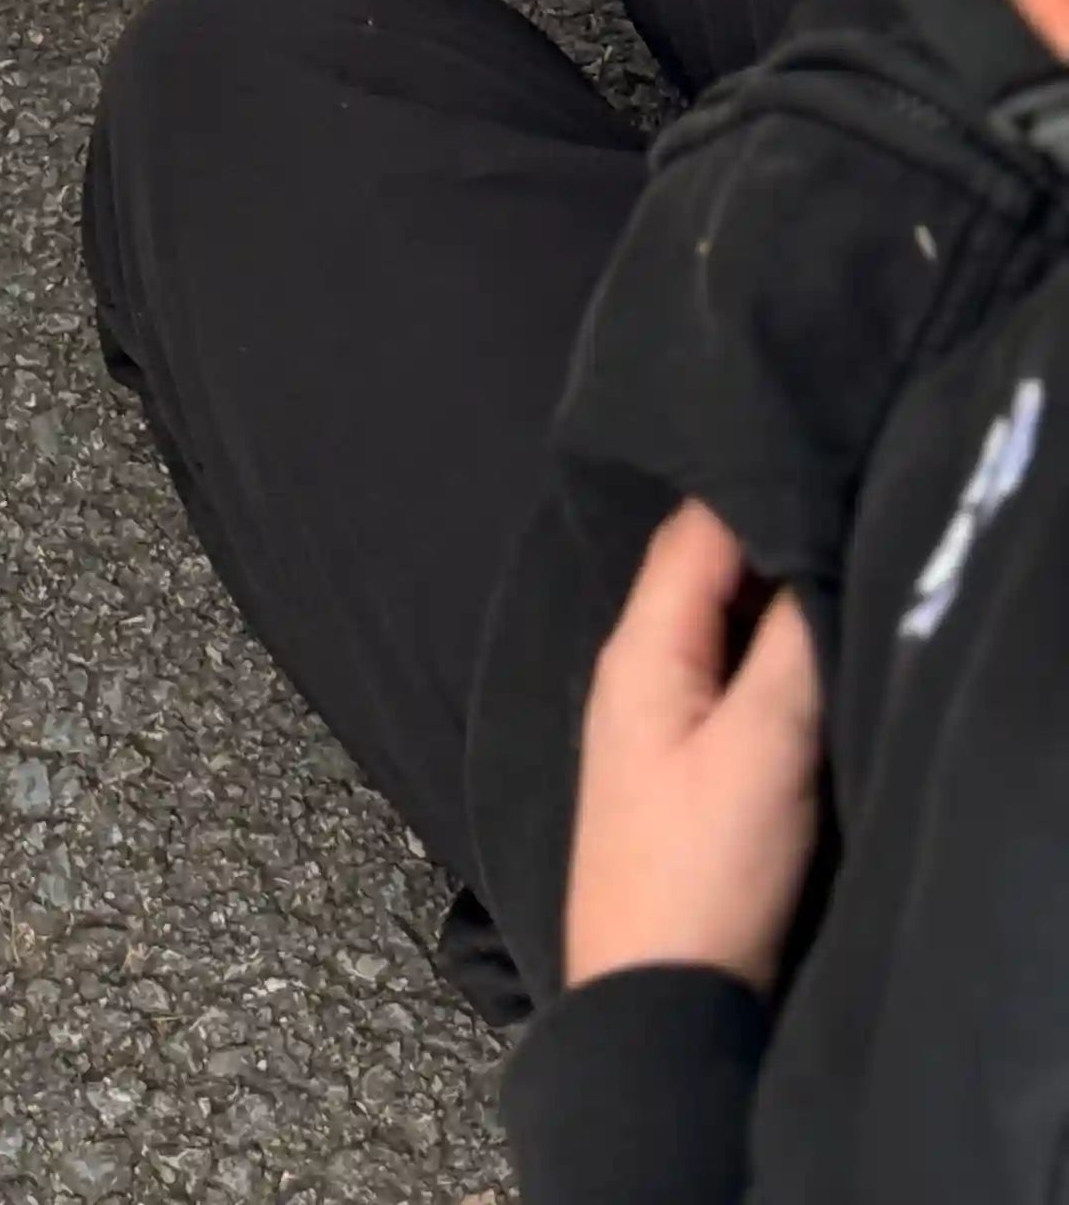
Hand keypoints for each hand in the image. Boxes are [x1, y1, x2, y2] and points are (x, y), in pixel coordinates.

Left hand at [564, 501, 825, 995]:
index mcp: (639, 647)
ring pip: (713, 627)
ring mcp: (650, 719)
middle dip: (763, 544)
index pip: (694, 532)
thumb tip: (810, 551)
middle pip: (701, 574)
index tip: (824, 473)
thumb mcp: (762, 750)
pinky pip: (719, 678)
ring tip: (831, 578)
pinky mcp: (676, 766)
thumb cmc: (702, 872)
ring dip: (763, 605)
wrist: (656, 999)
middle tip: (840, 518)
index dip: (755, 493)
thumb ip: (788, 649)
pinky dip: (757, 658)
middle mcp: (633, 669)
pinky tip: (796, 664)